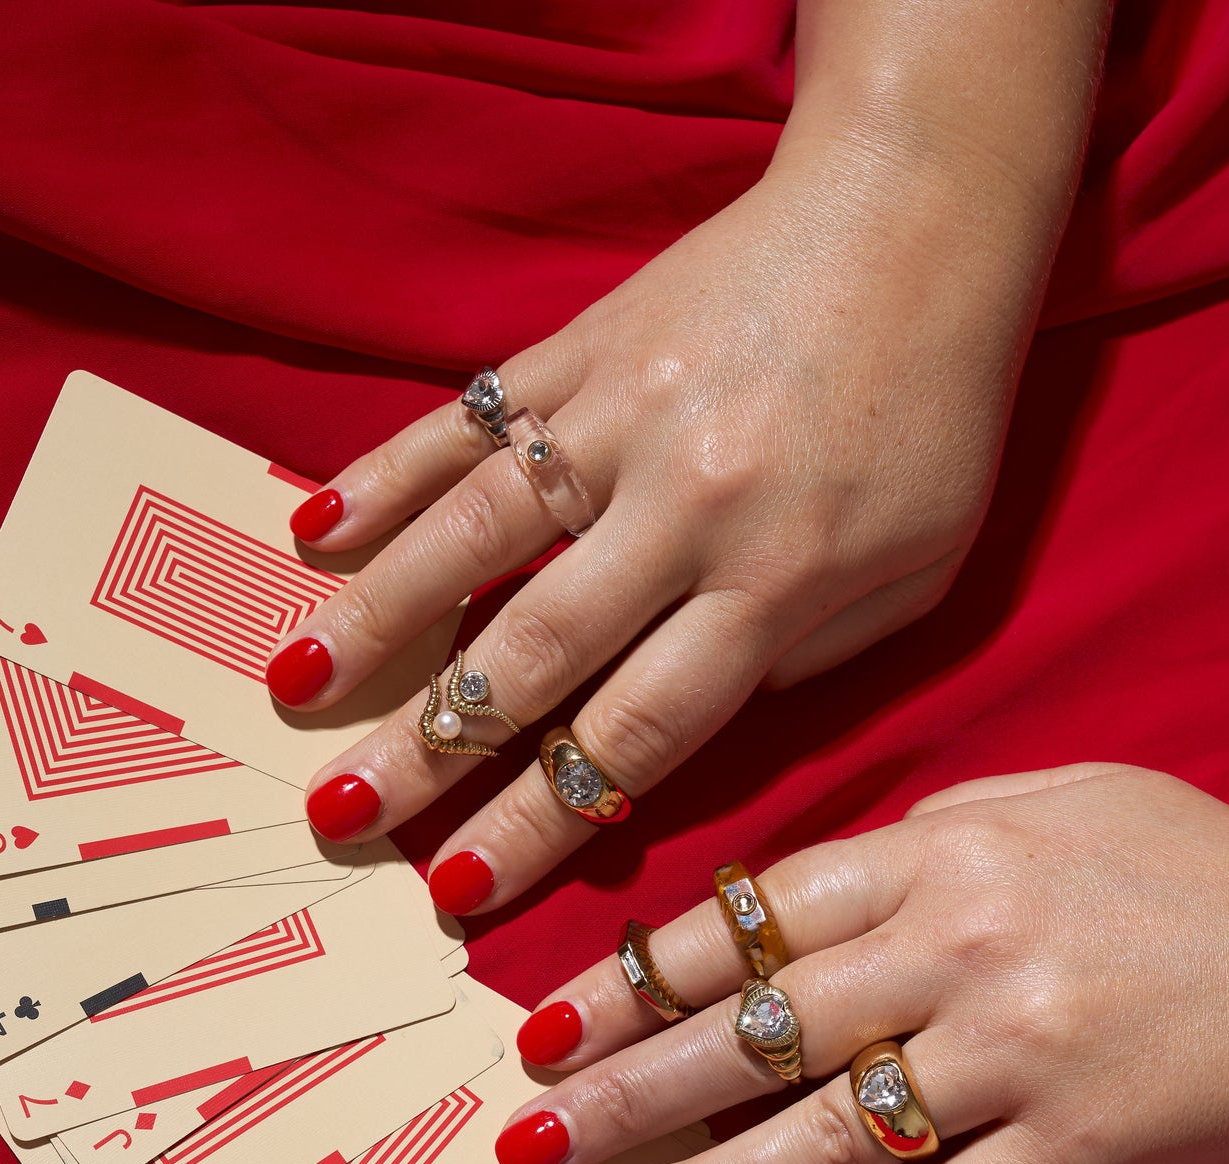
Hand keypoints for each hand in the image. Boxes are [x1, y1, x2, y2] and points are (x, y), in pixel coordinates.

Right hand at [266, 127, 1066, 911]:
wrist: (920, 209)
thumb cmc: (934, 414)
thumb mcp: (922, 569)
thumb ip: (810, 661)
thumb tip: (687, 715)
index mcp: (774, 579)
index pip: (636, 730)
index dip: (540, 817)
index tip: (462, 889)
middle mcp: (683, 506)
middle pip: (534, 654)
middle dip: (432, 750)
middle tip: (342, 816)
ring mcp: (621, 417)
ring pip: (477, 535)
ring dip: (377, 616)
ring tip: (293, 686)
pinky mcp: (585, 344)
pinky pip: (470, 420)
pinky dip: (390, 472)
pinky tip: (314, 529)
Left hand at [491, 766, 1228, 1163]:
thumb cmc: (1193, 876)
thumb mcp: (1057, 799)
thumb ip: (923, 831)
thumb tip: (797, 891)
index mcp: (944, 850)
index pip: (748, 922)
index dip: (632, 981)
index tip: (547, 1024)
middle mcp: (960, 950)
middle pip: (751, 1034)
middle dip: (622, 1093)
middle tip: (527, 1143)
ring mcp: (1012, 1061)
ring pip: (816, 1140)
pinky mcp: (1068, 1160)